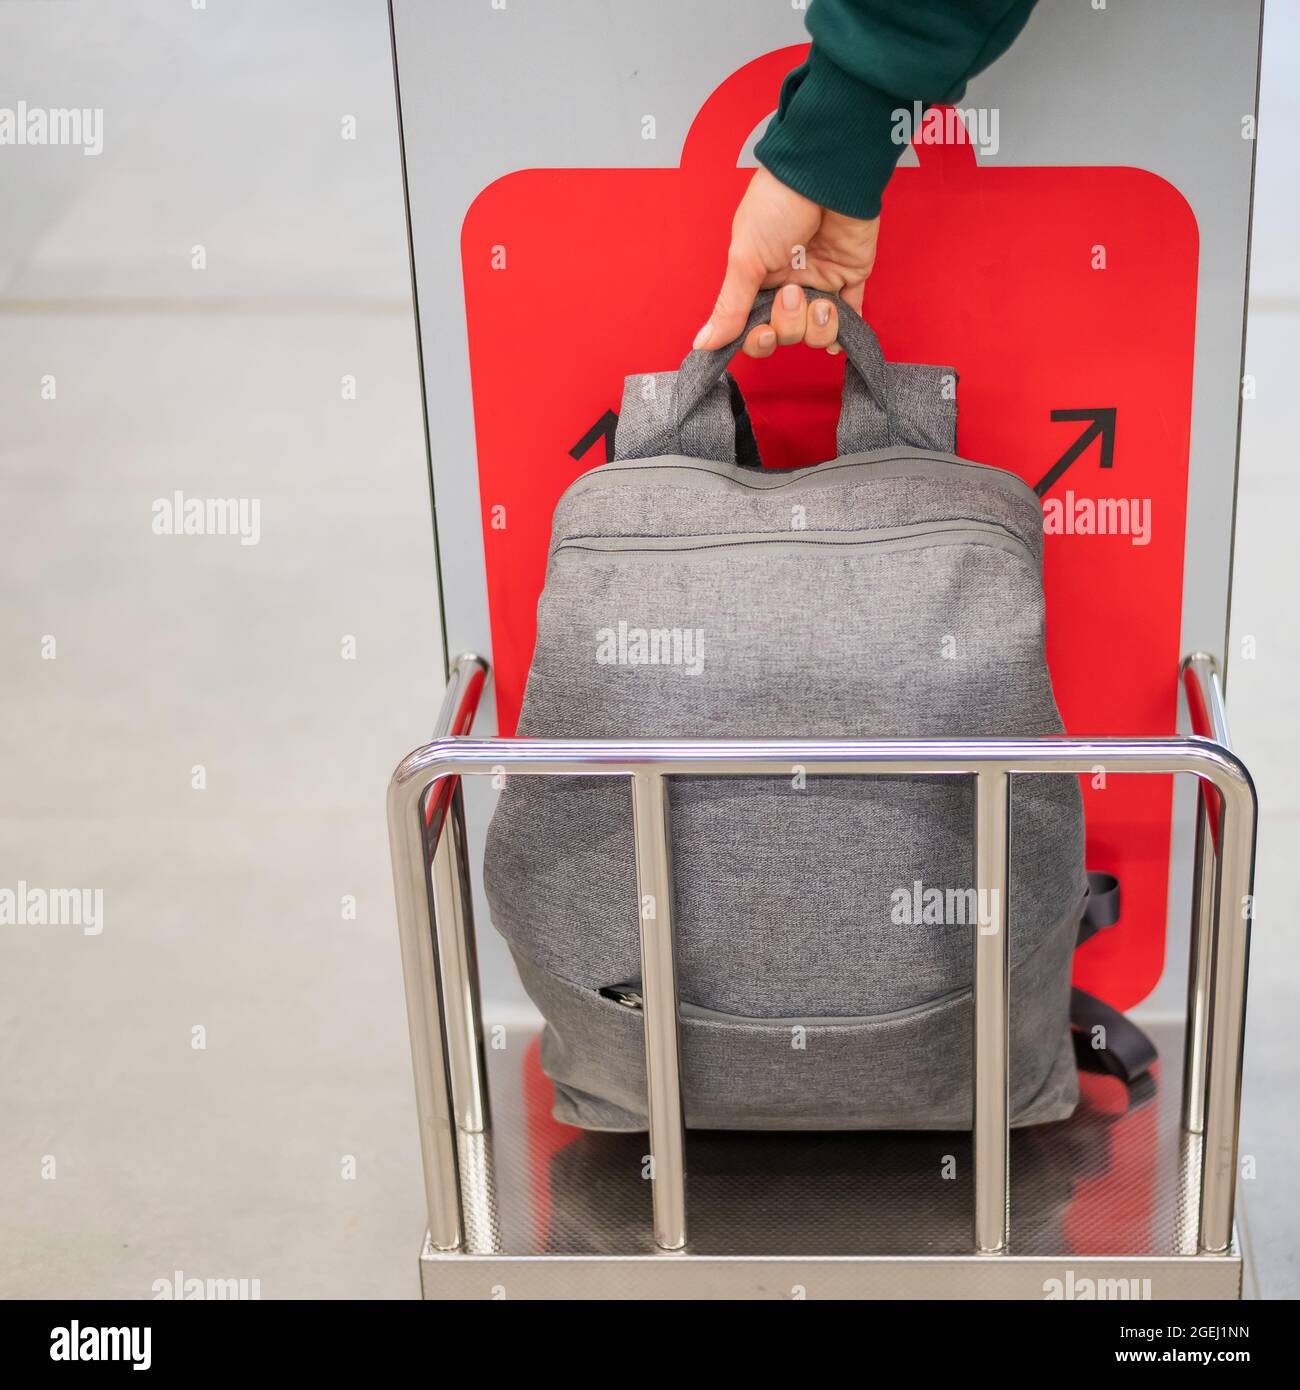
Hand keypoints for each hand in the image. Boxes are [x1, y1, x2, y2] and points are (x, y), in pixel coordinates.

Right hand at [692, 166, 880, 357]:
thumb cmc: (779, 205)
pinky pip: (850, 316)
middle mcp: (788, 285)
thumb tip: (703, 343)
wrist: (825, 175)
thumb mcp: (744, 258)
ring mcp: (819, 282)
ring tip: (821, 300)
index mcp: (758, 282)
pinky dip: (845, 328)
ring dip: (819, 324)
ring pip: (818, 332)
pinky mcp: (849, 276)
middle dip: (790, 322)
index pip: (754, 330)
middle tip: (792, 292)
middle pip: (787, 334)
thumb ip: (729, 306)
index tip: (764, 331)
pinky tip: (839, 332)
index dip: (760, 339)